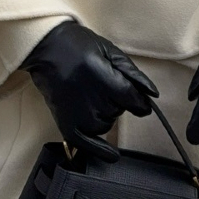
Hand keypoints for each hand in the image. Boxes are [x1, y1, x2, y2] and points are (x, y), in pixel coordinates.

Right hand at [22, 20, 157, 161]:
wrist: (46, 48)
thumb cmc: (78, 44)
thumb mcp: (109, 50)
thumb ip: (132, 73)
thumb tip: (152, 94)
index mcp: (102, 77)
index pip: (132, 100)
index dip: (140, 102)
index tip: (142, 104)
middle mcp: (90, 99)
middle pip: (118, 111)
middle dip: (116, 100)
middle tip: (99, 83)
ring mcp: (77, 114)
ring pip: (106, 125)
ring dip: (105, 115)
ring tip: (89, 95)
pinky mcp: (65, 123)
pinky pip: (88, 144)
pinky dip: (100, 150)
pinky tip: (112, 154)